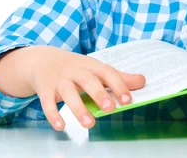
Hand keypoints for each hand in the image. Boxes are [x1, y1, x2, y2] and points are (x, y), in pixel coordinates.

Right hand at [9, 46, 145, 130]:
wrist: (43, 60)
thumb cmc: (77, 68)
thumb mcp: (97, 69)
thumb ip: (119, 77)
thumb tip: (143, 81)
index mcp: (92, 66)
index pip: (107, 73)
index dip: (119, 85)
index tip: (128, 100)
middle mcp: (76, 71)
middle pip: (88, 81)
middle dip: (99, 94)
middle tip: (110, 109)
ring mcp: (60, 80)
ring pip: (67, 92)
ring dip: (78, 108)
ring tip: (89, 124)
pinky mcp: (45, 90)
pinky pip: (47, 103)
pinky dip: (53, 114)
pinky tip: (61, 126)